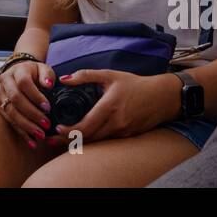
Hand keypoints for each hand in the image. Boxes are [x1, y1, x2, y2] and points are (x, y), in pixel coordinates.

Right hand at [0, 59, 55, 148]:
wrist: (20, 73)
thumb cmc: (35, 73)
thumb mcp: (43, 69)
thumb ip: (47, 75)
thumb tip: (48, 84)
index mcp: (17, 71)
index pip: (24, 83)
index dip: (35, 96)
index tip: (48, 107)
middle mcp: (5, 82)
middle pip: (15, 98)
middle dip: (32, 113)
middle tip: (46, 124)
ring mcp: (1, 95)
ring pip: (10, 112)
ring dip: (26, 125)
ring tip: (41, 135)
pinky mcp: (0, 107)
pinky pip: (9, 121)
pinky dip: (21, 133)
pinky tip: (32, 142)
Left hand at [45, 70, 178, 146]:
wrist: (162, 96)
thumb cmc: (135, 84)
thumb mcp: (110, 75)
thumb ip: (86, 75)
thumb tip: (64, 78)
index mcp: (110, 106)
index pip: (86, 125)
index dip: (70, 131)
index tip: (58, 128)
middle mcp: (117, 122)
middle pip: (89, 138)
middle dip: (70, 139)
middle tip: (54, 139)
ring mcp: (123, 131)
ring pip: (98, 141)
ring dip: (81, 141)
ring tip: (66, 138)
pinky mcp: (128, 136)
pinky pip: (108, 140)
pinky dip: (95, 139)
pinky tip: (85, 136)